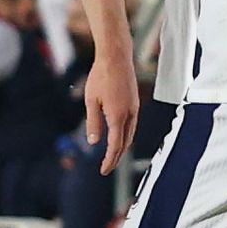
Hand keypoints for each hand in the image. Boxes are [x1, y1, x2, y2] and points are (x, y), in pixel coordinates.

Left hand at [78, 34, 141, 175]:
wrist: (116, 57)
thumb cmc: (100, 76)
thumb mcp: (91, 101)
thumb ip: (93, 123)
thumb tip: (94, 142)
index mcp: (117, 116)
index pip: (115, 146)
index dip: (109, 160)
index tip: (103, 171)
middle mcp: (129, 115)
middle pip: (125, 144)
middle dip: (116, 157)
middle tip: (107, 167)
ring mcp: (134, 108)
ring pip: (130, 134)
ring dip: (122, 147)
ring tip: (112, 155)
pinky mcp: (135, 102)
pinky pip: (132, 125)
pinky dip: (126, 135)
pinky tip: (119, 135)